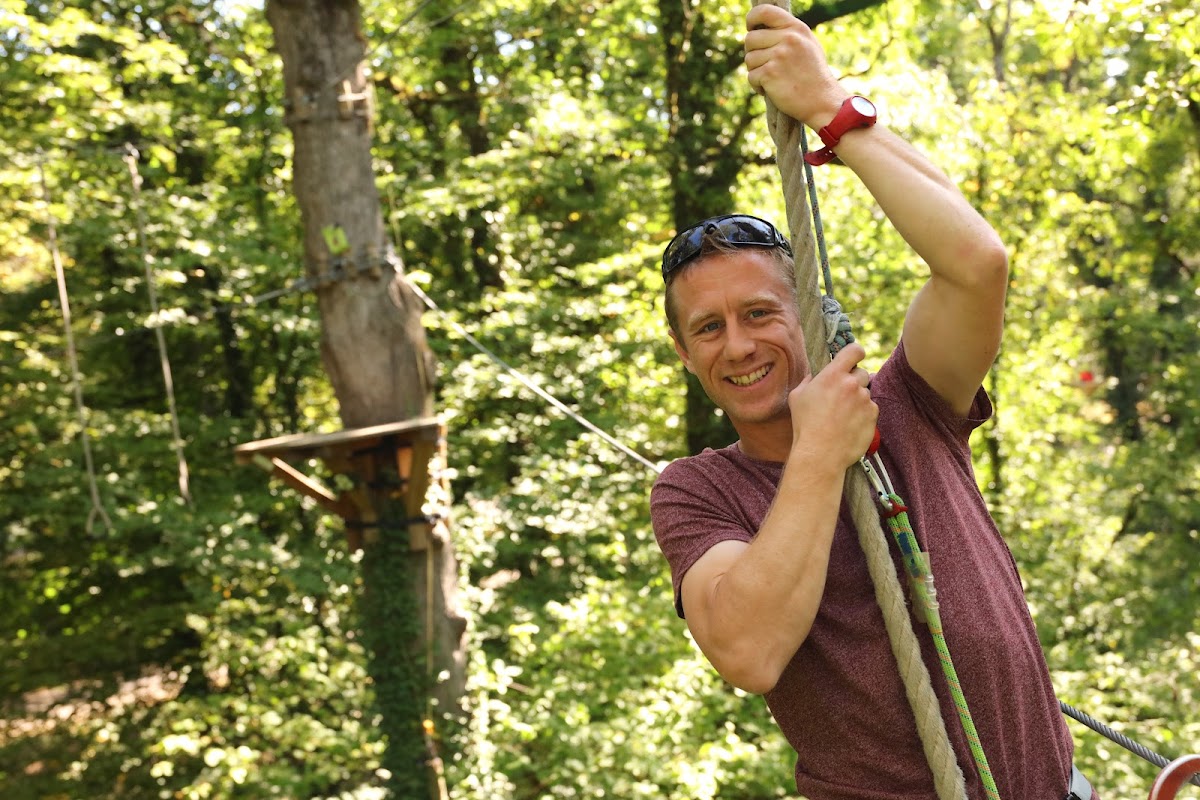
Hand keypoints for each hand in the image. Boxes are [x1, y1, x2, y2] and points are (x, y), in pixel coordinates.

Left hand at [744, 5, 846, 128]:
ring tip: (773, 79)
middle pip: (750, 39)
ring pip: (749, 59)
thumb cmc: (814, 75)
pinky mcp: (770, 73)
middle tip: (764, 65)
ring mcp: (778, 55)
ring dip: (756, 71)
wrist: (822, 101)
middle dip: (753, 53)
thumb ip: (788, 34)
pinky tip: (772, 90)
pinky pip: (751, 76)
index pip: (765, 11)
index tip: (750, 28)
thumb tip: (760, 28)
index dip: (752, 19)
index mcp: (796, 28)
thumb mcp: (807, 45)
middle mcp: (788, 38)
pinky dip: (757, 86)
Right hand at [788, 343, 877, 469]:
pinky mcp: (873, 415)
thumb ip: (809, 381)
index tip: (853, 359)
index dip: (856, 352)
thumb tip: (815, 377)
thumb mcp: (797, 397)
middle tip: (842, 395)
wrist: (820, 453)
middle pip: (862, 372)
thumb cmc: (805, 425)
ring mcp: (865, 400)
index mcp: (833, 375)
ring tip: (843, 415)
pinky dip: (863, 414)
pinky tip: (850, 424)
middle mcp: (852, 384)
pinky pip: (871, 409)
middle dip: (854, 381)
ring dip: (858, 399)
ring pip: (866, 392)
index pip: (855, 350)